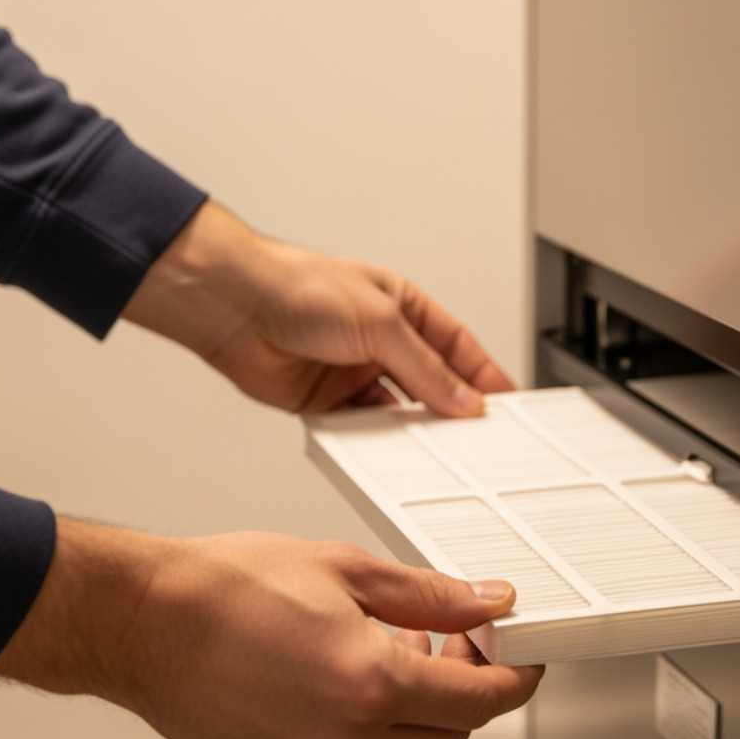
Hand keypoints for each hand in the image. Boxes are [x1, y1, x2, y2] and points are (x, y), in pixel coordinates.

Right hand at [0, 518, 542, 738]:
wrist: (140, 622)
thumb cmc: (225, 587)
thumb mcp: (345, 569)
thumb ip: (429, 596)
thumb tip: (487, 603)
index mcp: (373, 685)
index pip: (483, 701)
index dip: (514, 675)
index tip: (518, 654)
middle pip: (451, 734)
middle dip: (466, 688)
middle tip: (452, 638)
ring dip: (416, 707)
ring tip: (389, 648)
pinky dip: (367, 726)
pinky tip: (342, 677)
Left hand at [121, 201, 514, 415]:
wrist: (233, 305)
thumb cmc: (298, 285)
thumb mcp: (381, 323)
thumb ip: (425, 368)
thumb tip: (463, 400)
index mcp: (402, 307)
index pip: (456, 346)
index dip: (483, 376)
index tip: (506, 405)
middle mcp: (379, 340)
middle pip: (430, 383)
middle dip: (454, 410)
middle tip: (480, 439)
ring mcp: (352, 371)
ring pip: (398, 412)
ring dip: (415, 432)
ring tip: (438, 452)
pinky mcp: (325, 402)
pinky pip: (361, 430)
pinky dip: (375, 444)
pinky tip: (389, 453)